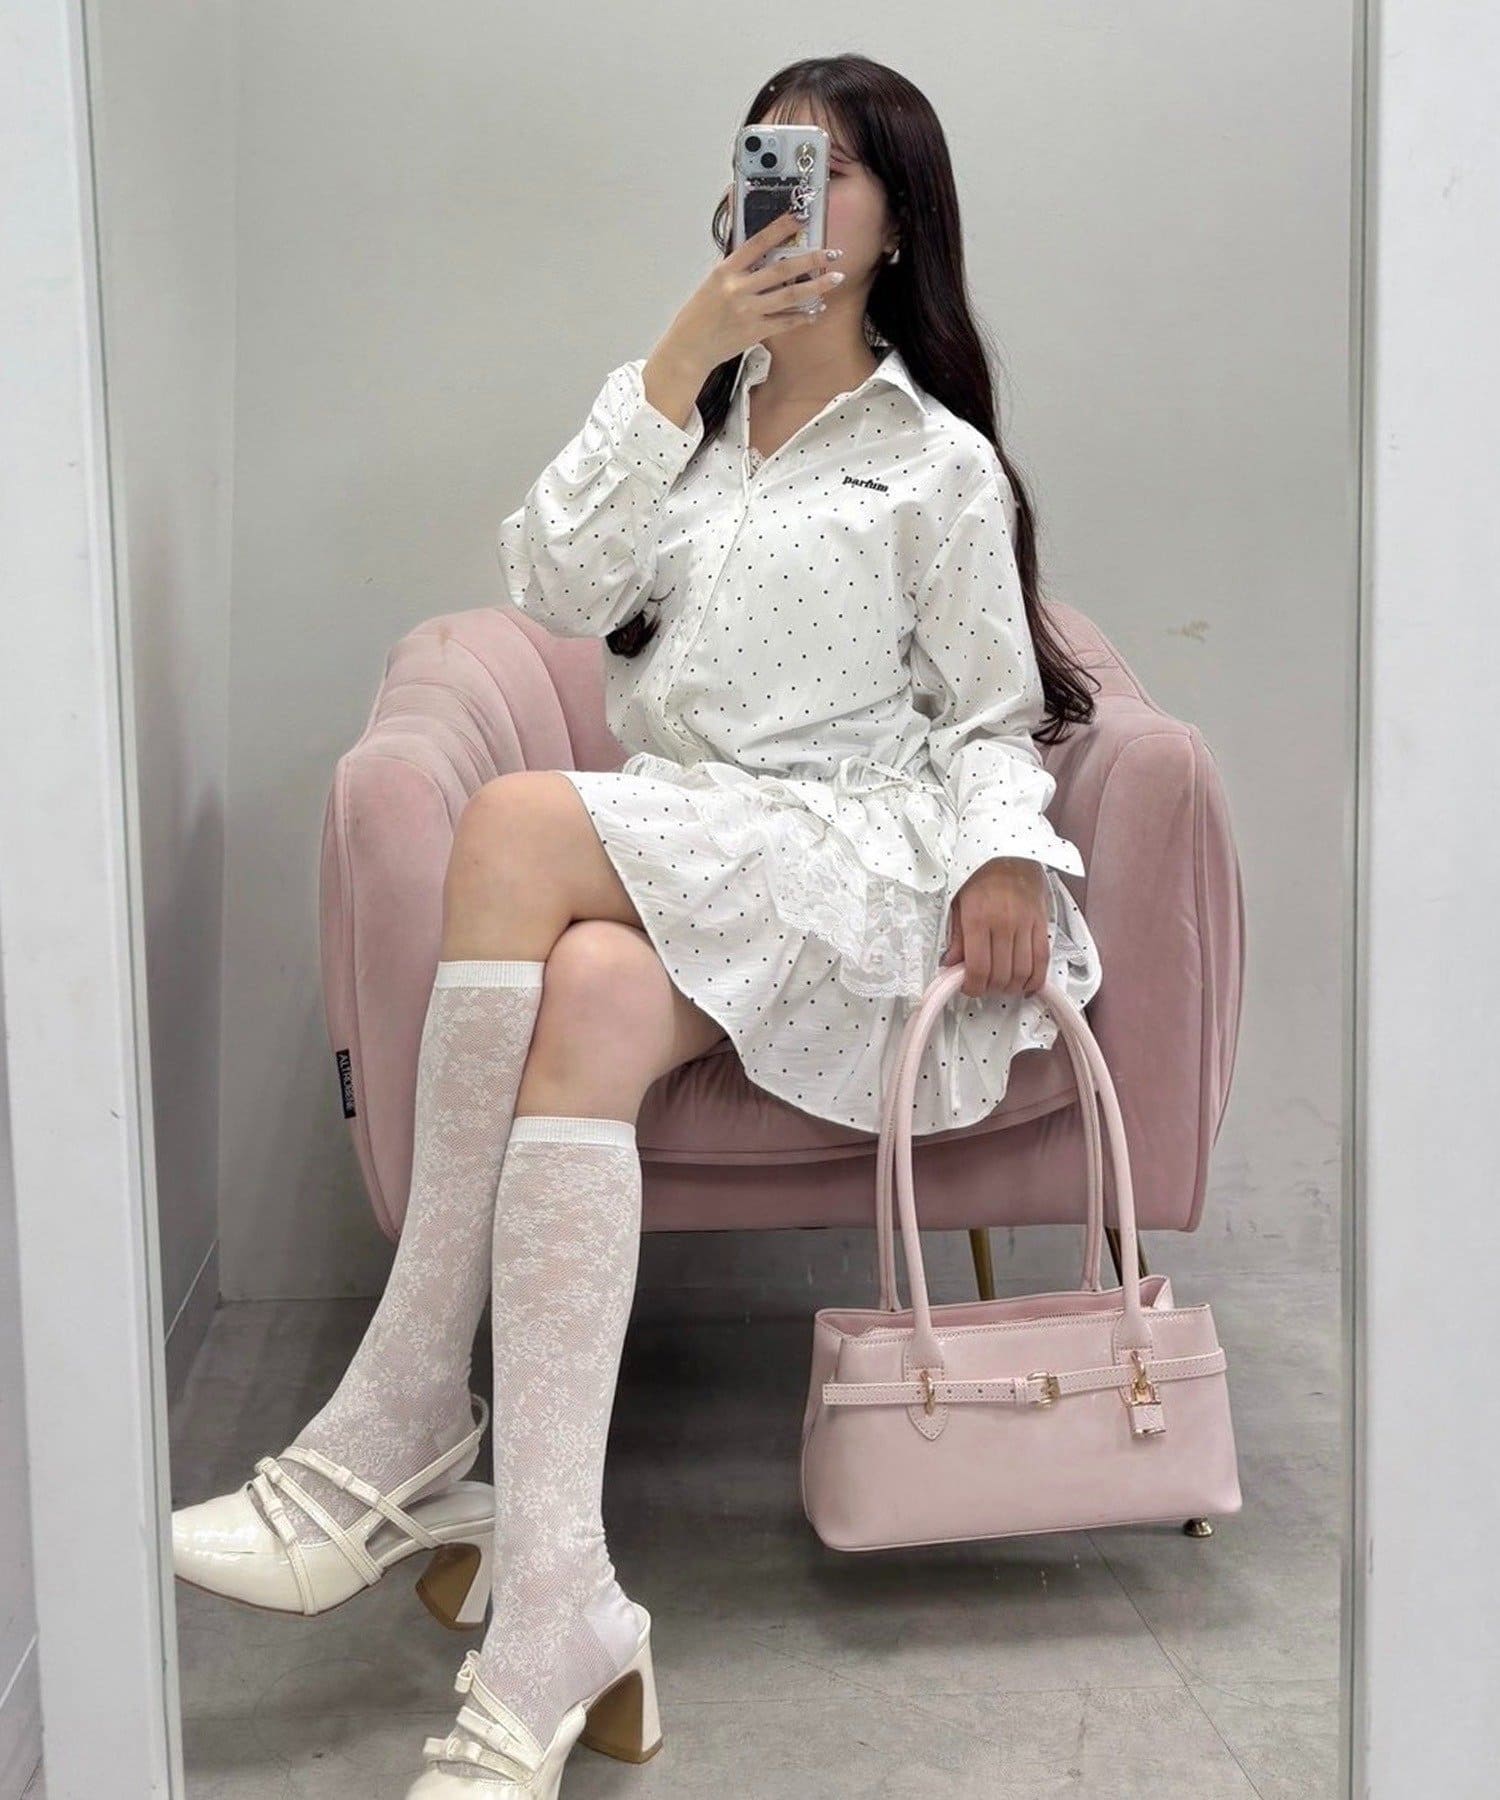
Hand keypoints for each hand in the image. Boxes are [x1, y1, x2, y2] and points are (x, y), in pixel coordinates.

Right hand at [648, 208, 845, 386]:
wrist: (689, 349)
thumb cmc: (699, 315)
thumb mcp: (713, 283)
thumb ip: (736, 268)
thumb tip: (758, 251)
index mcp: (726, 271)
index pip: (758, 242)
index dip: (781, 227)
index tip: (800, 217)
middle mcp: (738, 289)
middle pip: (782, 269)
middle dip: (811, 260)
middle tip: (832, 253)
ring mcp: (748, 311)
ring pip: (790, 296)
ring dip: (817, 287)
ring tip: (836, 279)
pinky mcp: (755, 331)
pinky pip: (786, 322)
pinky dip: (803, 316)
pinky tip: (816, 310)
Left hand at [940, 858, 1051, 999]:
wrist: (1009, 849)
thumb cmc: (978, 875)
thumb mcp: (957, 902)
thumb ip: (957, 937)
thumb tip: (951, 965)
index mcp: (978, 919)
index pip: (978, 968)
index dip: (972, 987)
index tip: (968, 987)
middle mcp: (1004, 924)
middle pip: (1001, 975)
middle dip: (990, 989)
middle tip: (983, 986)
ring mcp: (1026, 924)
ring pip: (1023, 972)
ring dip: (1011, 987)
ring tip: (1002, 985)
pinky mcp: (1043, 923)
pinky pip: (1043, 959)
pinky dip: (1035, 979)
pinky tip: (1026, 984)